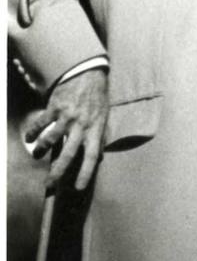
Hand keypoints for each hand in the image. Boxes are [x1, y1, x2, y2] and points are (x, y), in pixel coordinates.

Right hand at [23, 68, 108, 192]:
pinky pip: (40, 123)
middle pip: (68, 153)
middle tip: (49, 184)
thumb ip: (100, 137)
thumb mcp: (104, 117)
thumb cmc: (96, 97)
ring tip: (36, 155)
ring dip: (41, 150)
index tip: (78, 188)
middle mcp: (81, 125)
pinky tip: (28, 138)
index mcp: (95, 129)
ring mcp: (67, 116)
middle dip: (58, 171)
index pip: (92, 156)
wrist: (87, 72)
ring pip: (50, 139)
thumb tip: (99, 156)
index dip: (85, 173)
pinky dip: (32, 132)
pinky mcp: (54, 107)